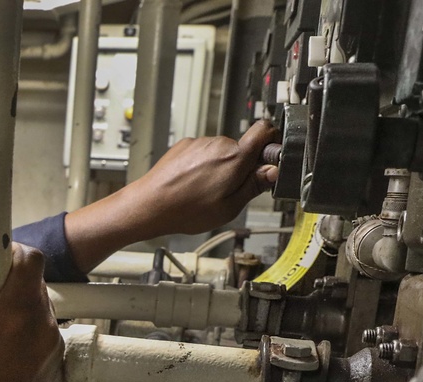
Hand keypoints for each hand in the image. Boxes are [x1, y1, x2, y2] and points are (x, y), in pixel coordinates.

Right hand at [0, 243, 62, 381]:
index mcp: (17, 318)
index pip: (31, 260)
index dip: (12, 250)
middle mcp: (43, 327)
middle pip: (36, 279)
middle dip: (10, 275)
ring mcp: (53, 344)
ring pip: (41, 301)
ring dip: (18, 299)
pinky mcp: (55, 358)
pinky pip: (44, 324)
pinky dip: (25, 321)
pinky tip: (0, 338)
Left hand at [131, 120, 280, 236]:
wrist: (149, 205)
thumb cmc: (185, 210)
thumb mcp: (228, 208)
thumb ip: (254, 186)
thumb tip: (274, 171)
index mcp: (234, 157)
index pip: (265, 130)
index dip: (272, 142)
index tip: (269, 159)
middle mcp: (218, 144)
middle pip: (241, 147)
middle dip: (240, 166)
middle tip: (229, 190)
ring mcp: (199, 143)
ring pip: (221, 151)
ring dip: (219, 167)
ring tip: (204, 190)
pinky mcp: (185, 145)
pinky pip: (202, 152)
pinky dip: (202, 165)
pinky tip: (192, 183)